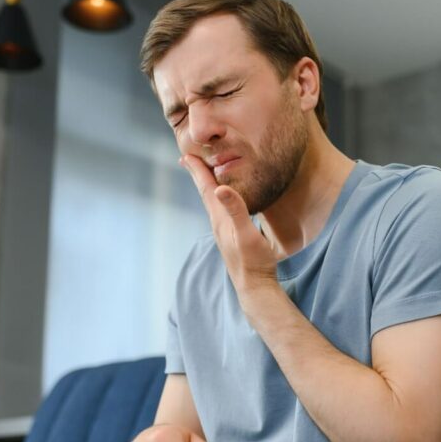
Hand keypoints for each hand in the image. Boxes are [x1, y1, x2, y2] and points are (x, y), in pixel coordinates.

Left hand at [180, 154, 278, 297]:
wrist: (254, 286)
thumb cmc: (253, 261)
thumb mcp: (247, 234)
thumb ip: (236, 211)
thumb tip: (219, 188)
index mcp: (220, 219)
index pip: (206, 189)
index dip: (197, 171)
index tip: (186, 155)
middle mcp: (218, 223)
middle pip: (205, 194)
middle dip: (197, 175)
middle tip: (187, 159)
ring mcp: (224, 231)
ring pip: (211, 202)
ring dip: (206, 186)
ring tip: (203, 175)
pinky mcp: (231, 237)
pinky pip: (220, 210)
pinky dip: (218, 199)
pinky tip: (223, 201)